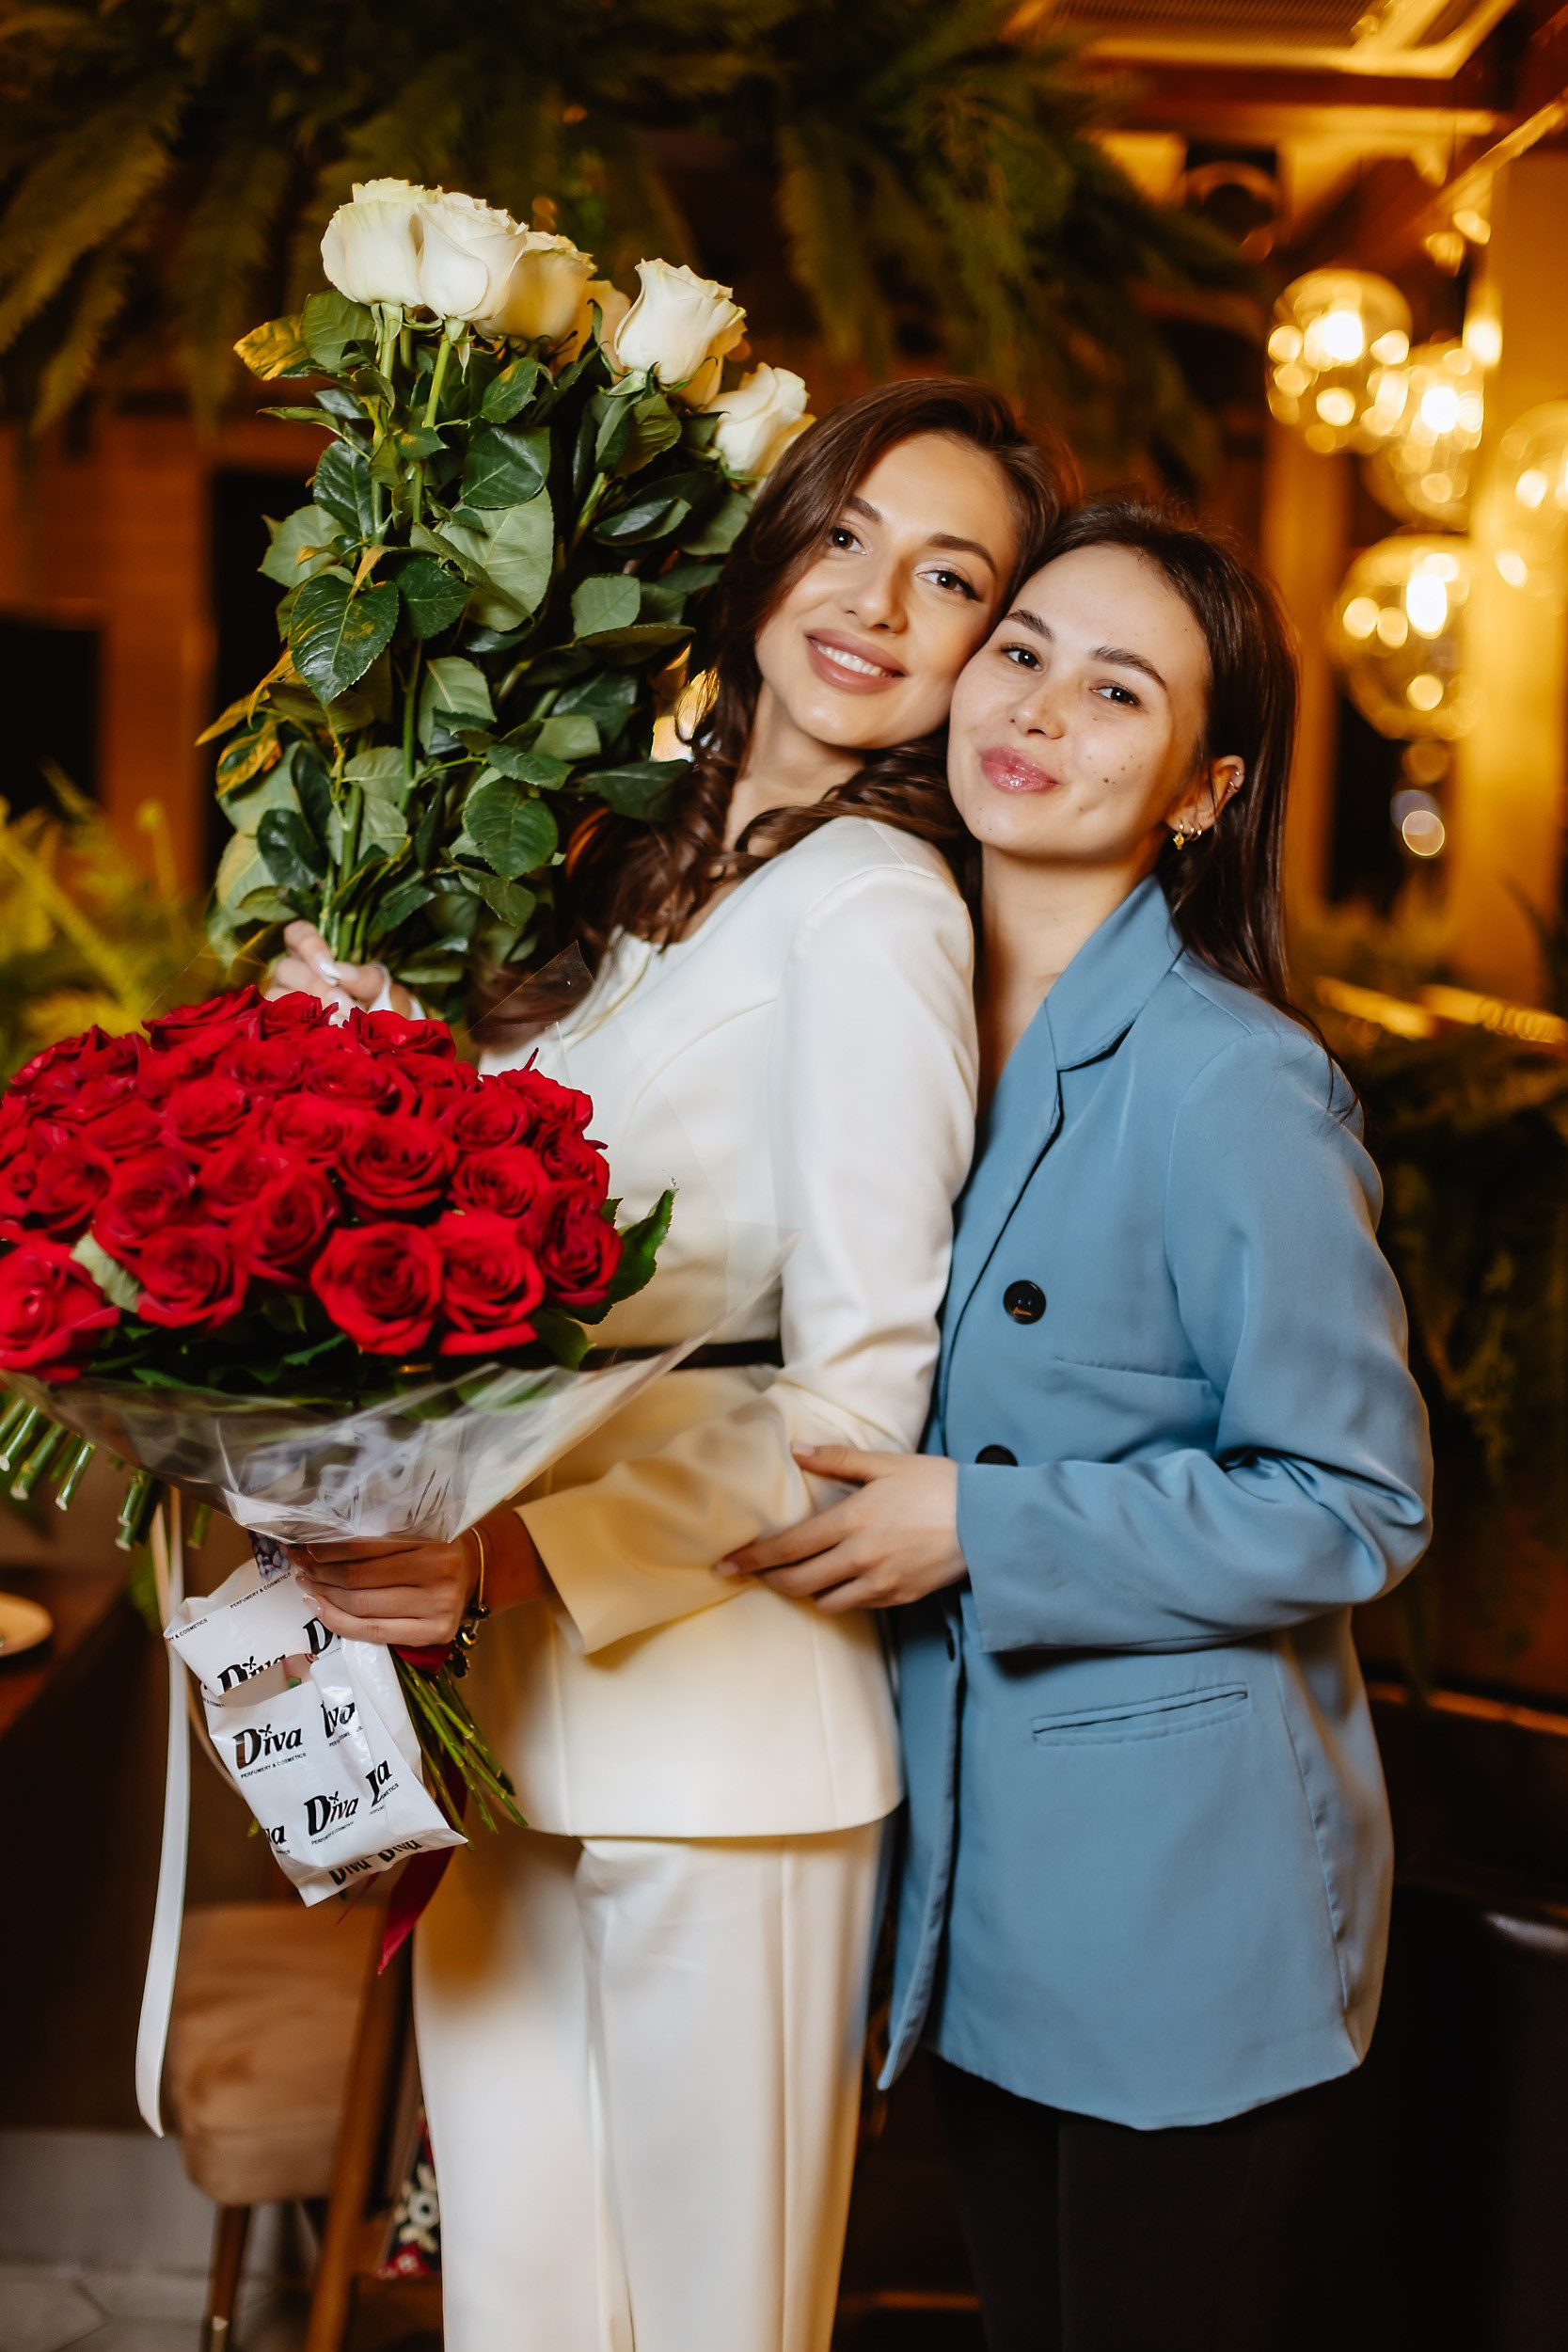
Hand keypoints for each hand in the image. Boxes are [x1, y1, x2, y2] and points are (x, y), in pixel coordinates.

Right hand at [267, 919, 413, 1017]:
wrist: (382, 1038)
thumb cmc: (380, 1005)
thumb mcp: (380, 988)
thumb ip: (365, 978)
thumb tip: (339, 973)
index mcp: (314, 956)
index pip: (297, 934)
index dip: (308, 944)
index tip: (329, 966)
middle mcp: (293, 973)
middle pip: (286, 967)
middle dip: (315, 986)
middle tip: (344, 1005)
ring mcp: (282, 997)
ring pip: (277, 993)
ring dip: (307, 1008)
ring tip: (338, 1023)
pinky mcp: (280, 1023)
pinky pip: (278, 1019)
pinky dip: (299, 1024)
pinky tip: (322, 1031)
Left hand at [295, 1507, 550, 1646]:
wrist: (479, 1569)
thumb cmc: (439, 1541)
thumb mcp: (419, 1524)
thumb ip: (382, 1528)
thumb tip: (320, 1533)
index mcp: (434, 1541)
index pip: (366, 1548)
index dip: (328, 1548)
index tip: (304, 1544)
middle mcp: (439, 1576)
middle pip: (359, 1578)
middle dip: (320, 1571)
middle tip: (298, 1563)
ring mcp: (437, 1610)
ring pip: (361, 1607)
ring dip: (323, 1594)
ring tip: (305, 1583)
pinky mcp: (432, 1635)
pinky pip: (371, 1632)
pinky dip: (337, 1621)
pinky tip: (319, 1606)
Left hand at [720, 1445, 965, 1612]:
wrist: (988, 1524)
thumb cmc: (938, 1486)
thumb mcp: (887, 1464)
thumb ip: (838, 1460)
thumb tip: (797, 1451)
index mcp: (853, 1521)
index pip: (789, 1547)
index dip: (753, 1558)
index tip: (727, 1565)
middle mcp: (860, 1558)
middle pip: (798, 1582)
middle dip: (768, 1580)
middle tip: (749, 1575)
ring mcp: (879, 1583)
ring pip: (823, 1601)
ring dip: (803, 1591)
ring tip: (794, 1577)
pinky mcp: (898, 1598)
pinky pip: (855, 1605)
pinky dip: (839, 1596)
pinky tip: (837, 1581)